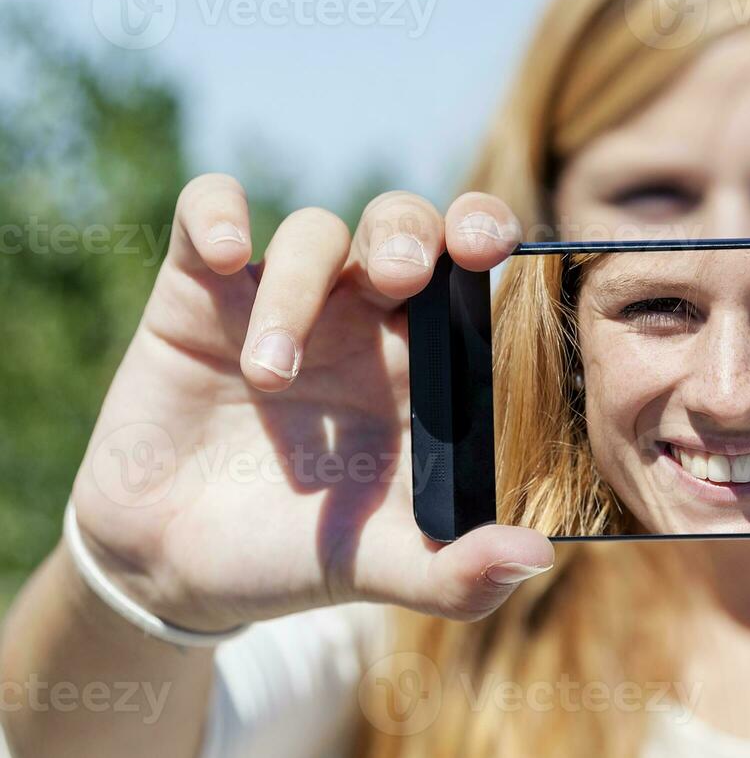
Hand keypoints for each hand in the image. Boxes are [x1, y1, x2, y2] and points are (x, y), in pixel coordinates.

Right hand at [69, 176, 552, 632]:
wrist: (178, 568)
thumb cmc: (298, 552)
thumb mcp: (380, 568)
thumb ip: (457, 572)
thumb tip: (535, 557)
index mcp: (422, 361)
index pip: (470, 268)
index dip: (486, 233)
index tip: (492, 246)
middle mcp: (361, 316)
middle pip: (403, 225)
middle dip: (408, 234)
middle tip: (398, 276)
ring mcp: (282, 298)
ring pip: (315, 232)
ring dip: (299, 287)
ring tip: (270, 376)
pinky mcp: (198, 293)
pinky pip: (207, 212)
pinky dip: (217, 213)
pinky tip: (226, 254)